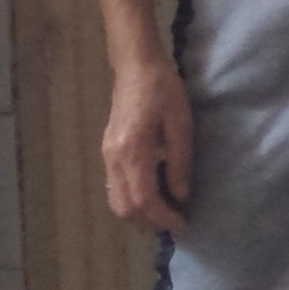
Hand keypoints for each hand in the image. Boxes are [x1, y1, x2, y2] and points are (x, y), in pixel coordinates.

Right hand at [102, 57, 193, 234]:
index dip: (163, 217)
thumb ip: (179, 162)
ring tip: (165, 208)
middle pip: (125, 207)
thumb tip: (180, 196)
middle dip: (150, 221)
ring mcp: (106, 156)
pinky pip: (114, 188)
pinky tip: (152, 192)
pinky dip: (132, 199)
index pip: (144, 199)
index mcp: (133, 150)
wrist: (135, 66)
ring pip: (116, 201)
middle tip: (175, 219)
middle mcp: (114, 158)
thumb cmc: (162, 89)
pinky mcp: (106, 152)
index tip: (182, 224)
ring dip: (139, 213)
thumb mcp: (180, 123)